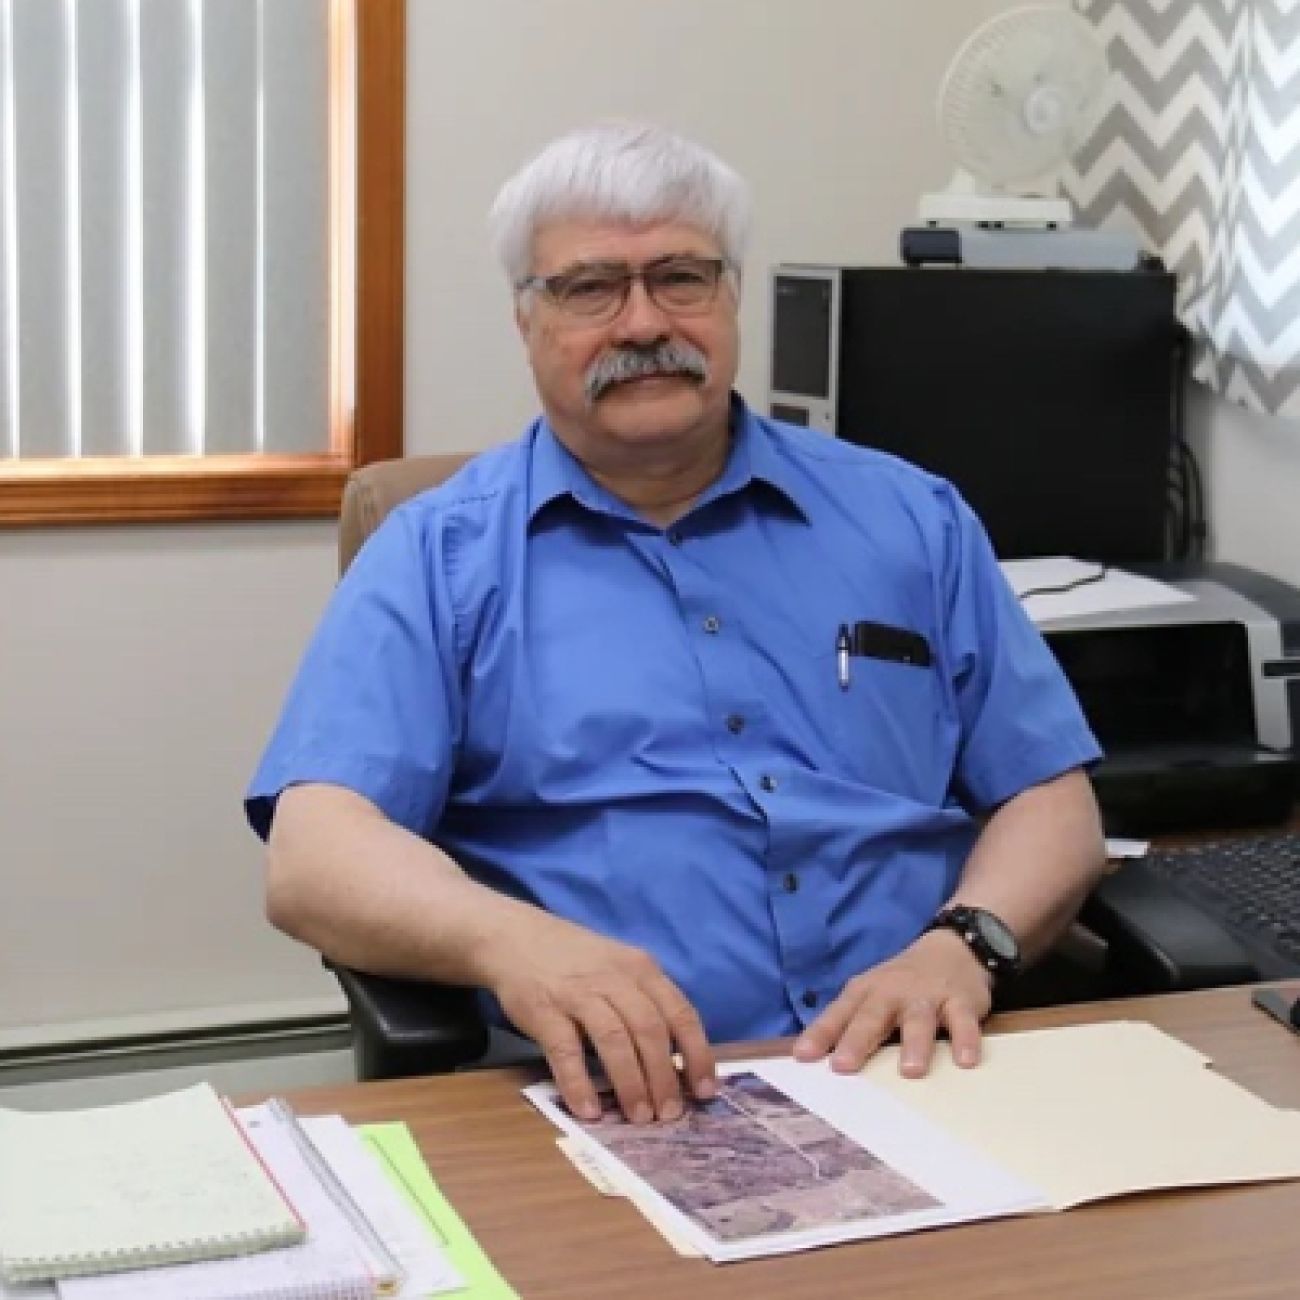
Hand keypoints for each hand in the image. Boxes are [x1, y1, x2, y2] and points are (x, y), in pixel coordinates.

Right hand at [480, 911, 716, 1123]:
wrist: (516, 937)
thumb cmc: (576, 960)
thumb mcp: (619, 967)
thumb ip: (645, 1002)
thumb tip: (675, 1062)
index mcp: (640, 969)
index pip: (680, 1013)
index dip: (697, 1054)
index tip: (705, 1090)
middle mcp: (614, 979)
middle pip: (649, 1030)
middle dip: (664, 1077)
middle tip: (670, 1114)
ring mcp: (578, 993)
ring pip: (614, 1039)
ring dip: (631, 1083)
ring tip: (639, 1117)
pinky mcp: (544, 1010)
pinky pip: (565, 1051)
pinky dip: (579, 1083)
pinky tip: (590, 1110)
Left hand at [792, 929, 993, 1076]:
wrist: (952, 948)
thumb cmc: (902, 983)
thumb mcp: (871, 995)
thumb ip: (848, 1023)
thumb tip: (812, 1058)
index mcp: (865, 992)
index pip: (838, 1014)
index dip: (820, 1034)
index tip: (802, 1056)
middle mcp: (892, 993)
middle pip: (872, 1017)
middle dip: (857, 1041)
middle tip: (843, 1067)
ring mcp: (927, 997)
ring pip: (919, 1020)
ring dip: (914, 1044)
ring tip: (910, 1071)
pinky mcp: (960, 1001)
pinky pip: (963, 1022)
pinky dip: (965, 1040)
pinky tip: (965, 1061)